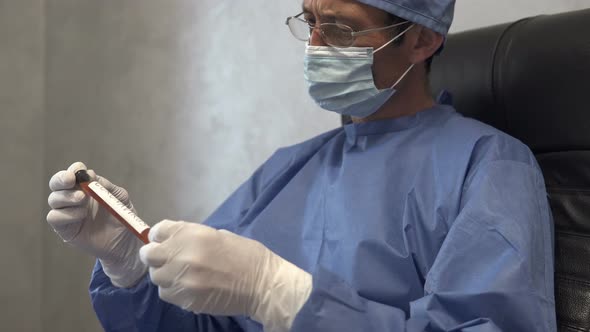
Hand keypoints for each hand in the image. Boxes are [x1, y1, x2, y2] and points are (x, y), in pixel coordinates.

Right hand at [47, 162, 146, 286]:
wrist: (125, 242)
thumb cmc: (122, 217)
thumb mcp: (119, 197)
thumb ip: (106, 186)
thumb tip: (90, 175)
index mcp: (86, 187)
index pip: (72, 174)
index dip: (73, 169)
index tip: (79, 169)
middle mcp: (73, 198)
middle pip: (56, 184)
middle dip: (61, 179)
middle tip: (71, 180)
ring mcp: (68, 213)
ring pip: (54, 199)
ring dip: (67, 197)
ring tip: (83, 199)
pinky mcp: (65, 229)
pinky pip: (54, 218)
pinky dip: (66, 214)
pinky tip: (81, 215)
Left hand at [140, 220, 312, 331]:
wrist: (263, 284)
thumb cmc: (246, 255)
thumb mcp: (219, 235)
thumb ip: (192, 237)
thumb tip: (174, 241)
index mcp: (193, 233)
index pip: (158, 231)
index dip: (160, 236)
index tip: (165, 241)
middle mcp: (183, 254)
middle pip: (149, 255)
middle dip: (156, 256)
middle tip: (169, 260)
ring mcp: (182, 278)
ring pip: (156, 276)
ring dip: (165, 274)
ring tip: (181, 275)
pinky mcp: (186, 299)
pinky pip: (166, 293)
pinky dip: (173, 290)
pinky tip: (188, 287)